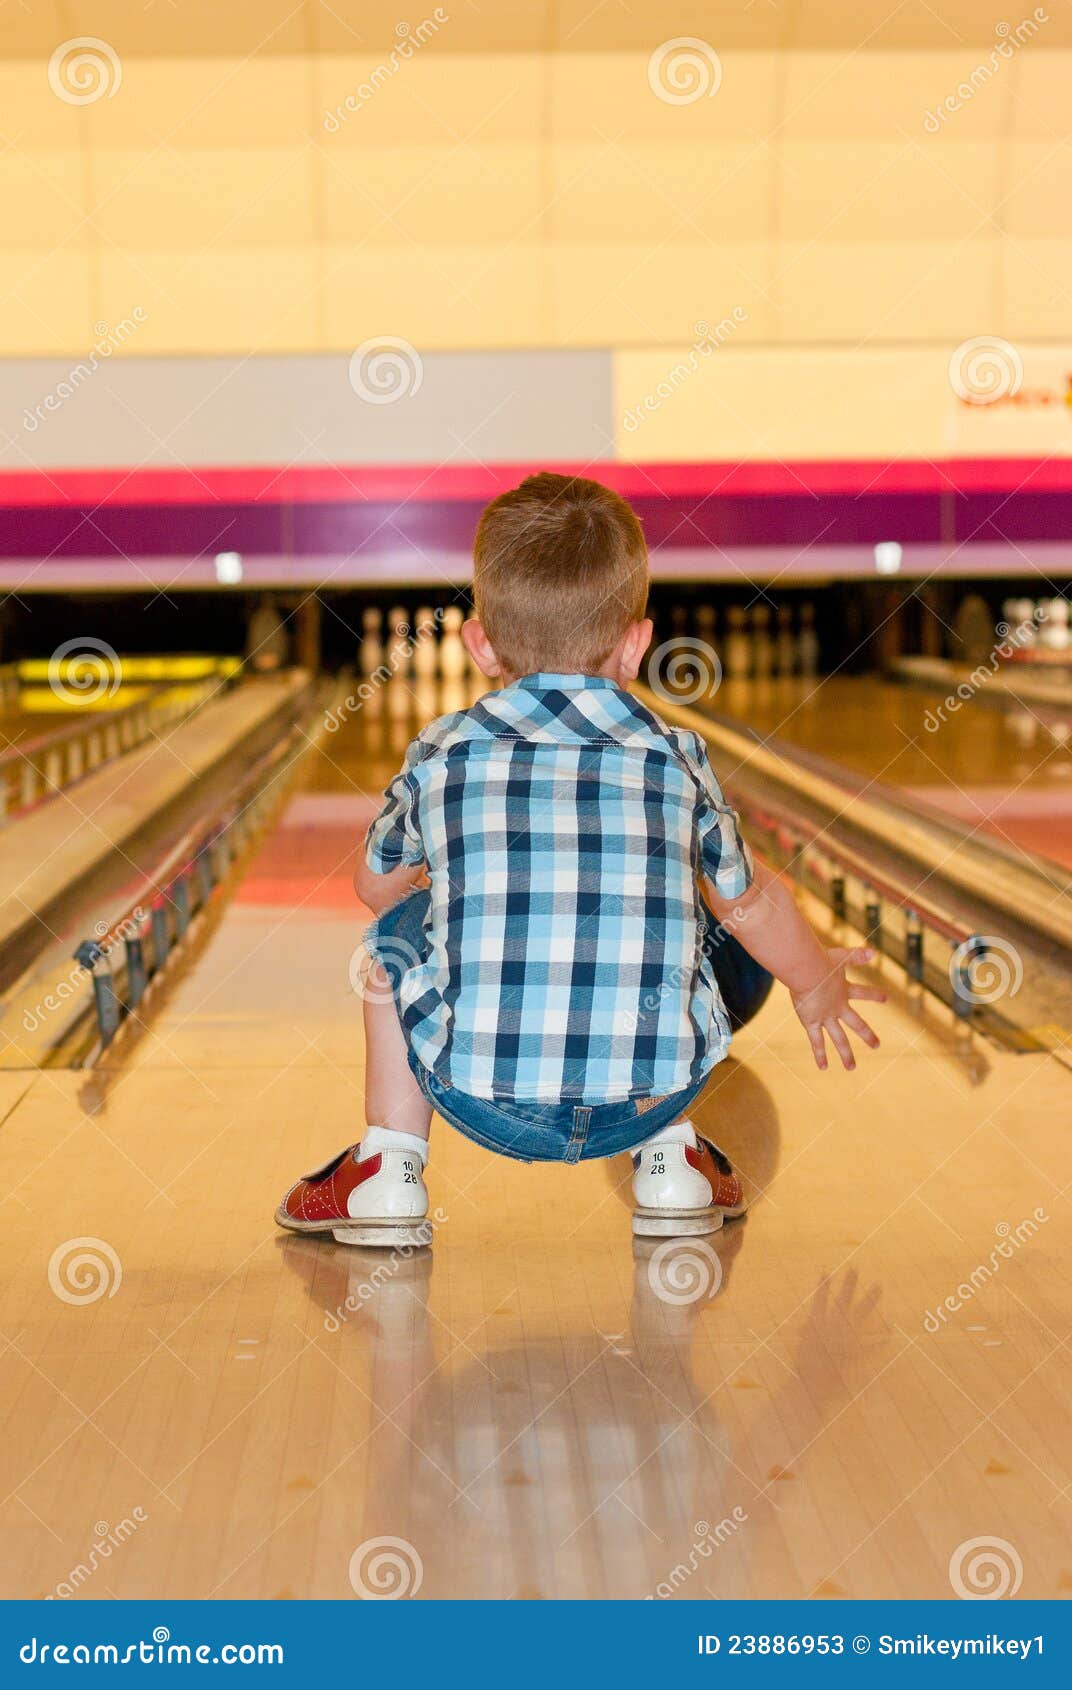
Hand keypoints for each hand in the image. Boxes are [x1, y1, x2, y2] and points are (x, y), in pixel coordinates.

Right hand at [790, 946, 885, 1070]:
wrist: (806, 971)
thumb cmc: (820, 960)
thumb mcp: (841, 956)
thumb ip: (857, 955)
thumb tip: (875, 951)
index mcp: (845, 990)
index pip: (863, 993)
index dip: (875, 995)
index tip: (886, 998)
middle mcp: (838, 1007)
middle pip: (857, 1024)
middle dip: (867, 1035)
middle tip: (876, 1045)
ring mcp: (826, 1017)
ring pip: (838, 1039)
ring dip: (845, 1054)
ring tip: (851, 1068)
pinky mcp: (811, 1022)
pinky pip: (816, 1042)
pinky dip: (820, 1054)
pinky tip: (824, 1067)